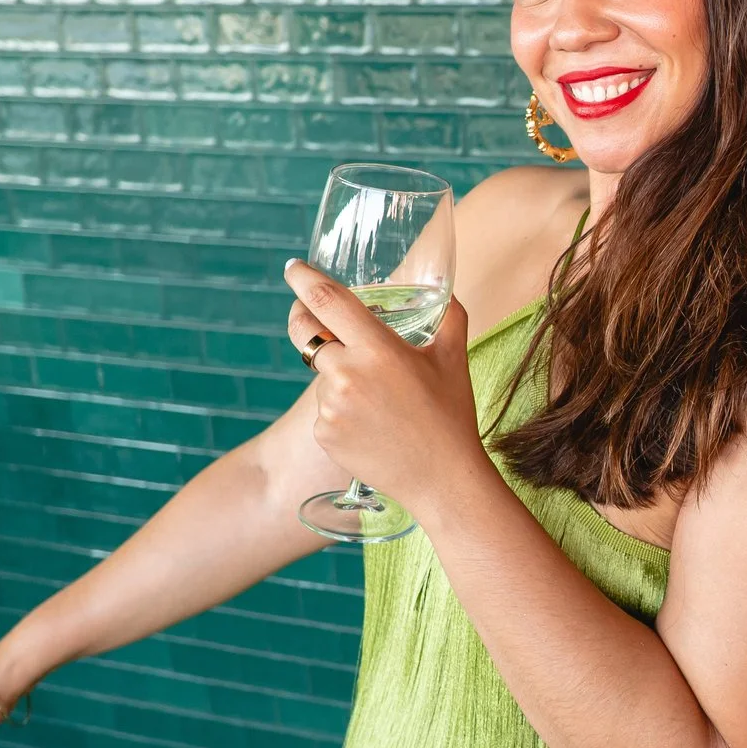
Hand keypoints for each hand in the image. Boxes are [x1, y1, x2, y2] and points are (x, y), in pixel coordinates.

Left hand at [283, 260, 487, 518]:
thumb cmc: (451, 415)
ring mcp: (331, 406)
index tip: (292, 267)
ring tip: (380, 403)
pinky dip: (341, 410)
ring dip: (339, 376)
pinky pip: (325, 409)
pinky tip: (371, 425)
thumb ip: (449, 316)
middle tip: (317, 321)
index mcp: (378, 348)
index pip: (327, 300)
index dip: (303, 279)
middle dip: (306, 322)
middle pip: (309, 335)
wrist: (443, 480)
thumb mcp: (454, 358)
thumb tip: (446, 290)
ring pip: (322, 376)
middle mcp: (348, 373)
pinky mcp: (324, 433)